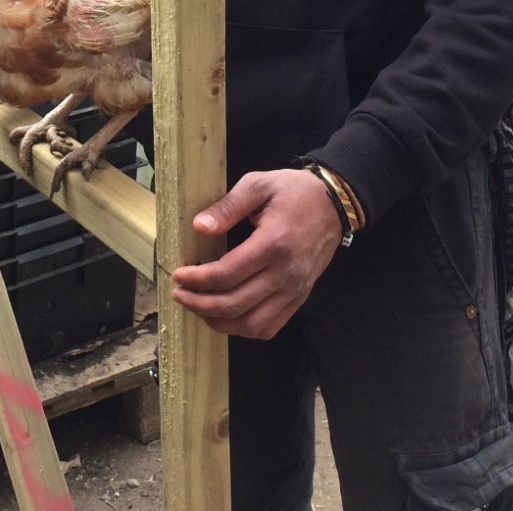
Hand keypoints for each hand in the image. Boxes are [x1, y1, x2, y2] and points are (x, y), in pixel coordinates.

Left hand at [169, 168, 342, 338]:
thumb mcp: (258, 184)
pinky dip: (243, 328)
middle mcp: (285, 273)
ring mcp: (294, 290)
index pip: (227, 274)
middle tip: (179, 293)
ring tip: (197, 307)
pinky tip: (225, 315)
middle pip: (235, 304)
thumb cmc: (293, 191)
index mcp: (273, 243)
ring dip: (219, 321)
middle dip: (199, 304)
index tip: (178, 274)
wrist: (334, 204)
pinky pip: (269, 327)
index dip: (197, 279)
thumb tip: (200, 227)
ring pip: (251, 324)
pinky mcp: (299, 298)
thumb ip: (228, 206)